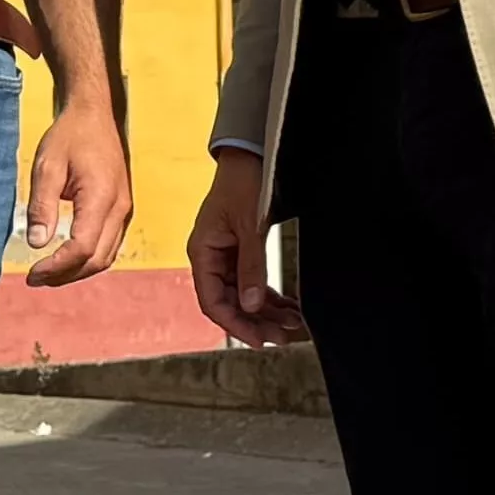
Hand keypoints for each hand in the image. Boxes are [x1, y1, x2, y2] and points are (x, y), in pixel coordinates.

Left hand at [21, 102, 127, 287]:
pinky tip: (66, 259)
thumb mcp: (47, 166)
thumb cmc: (70, 136)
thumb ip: (42, 206)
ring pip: (106, 256)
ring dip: (77, 271)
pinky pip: (109, 245)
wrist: (95, 115)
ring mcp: (124, 210)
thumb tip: (37, 244)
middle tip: (34, 279)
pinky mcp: (121, 209)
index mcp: (101, 197)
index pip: (82, 248)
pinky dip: (88, 259)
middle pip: (97, 259)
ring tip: (47, 274)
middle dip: (65, 275)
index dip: (57, 267)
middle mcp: (119, 208)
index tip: (31, 272)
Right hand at [187, 149, 304, 345]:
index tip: (258, 339)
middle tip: (283, 336)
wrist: (251, 155)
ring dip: (266, 312)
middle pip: (230, 303)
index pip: (213, 302)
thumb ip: (252, 266)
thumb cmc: (243, 182)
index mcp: (203, 252)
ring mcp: (226, 256)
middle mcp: (212, 258)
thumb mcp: (249, 226)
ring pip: (245, 296)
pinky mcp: (241, 252)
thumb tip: (253, 304)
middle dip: (256, 322)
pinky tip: (289, 307)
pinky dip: (271, 296)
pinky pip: (254, 282)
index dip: (235, 324)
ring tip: (292, 324)